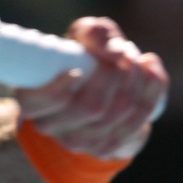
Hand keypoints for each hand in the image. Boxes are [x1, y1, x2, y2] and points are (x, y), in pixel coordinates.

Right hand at [15, 17, 168, 160]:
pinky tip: (149, 72)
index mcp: (31, 98)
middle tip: (124, 50)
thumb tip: (115, 53)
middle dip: (116, 73)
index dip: (57, 91)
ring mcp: (78, 142)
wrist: (102, 85)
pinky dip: (151, 92)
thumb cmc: (83, 55)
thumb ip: (95, 33)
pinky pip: (137, 122)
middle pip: (91, 107)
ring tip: (135, 58)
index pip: (35, 104)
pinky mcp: (105, 148)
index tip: (78, 70)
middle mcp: (50, 126)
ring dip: (136, 78)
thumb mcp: (84, 36)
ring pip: (119, 113)